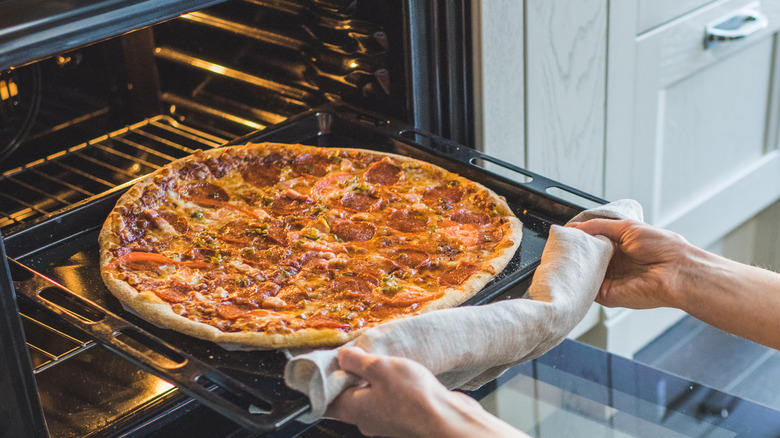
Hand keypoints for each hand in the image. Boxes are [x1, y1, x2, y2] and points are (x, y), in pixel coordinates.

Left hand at [326, 347, 528, 437]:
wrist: (447, 420)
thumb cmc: (413, 398)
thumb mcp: (379, 368)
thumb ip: (357, 361)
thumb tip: (341, 356)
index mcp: (351, 409)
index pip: (324, 398)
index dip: (323, 379)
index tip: (327, 360)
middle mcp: (365, 419)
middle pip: (347, 395)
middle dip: (349, 374)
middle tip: (356, 353)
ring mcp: (385, 420)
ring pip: (369, 396)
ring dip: (372, 379)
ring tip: (381, 359)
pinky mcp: (403, 417)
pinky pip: (388, 398)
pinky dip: (389, 385)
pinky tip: (399, 372)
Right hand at [572, 219, 690, 309]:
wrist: (677, 271)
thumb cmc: (663, 247)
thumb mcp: (627, 227)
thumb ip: (599, 226)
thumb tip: (575, 228)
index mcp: (618, 246)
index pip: (590, 242)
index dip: (577, 238)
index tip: (564, 234)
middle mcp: (612, 263)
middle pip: (584, 257)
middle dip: (573, 251)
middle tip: (560, 244)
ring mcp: (608, 279)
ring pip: (583, 272)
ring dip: (574, 266)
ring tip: (564, 256)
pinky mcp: (607, 295)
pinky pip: (586, 288)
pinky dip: (578, 281)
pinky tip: (574, 271)